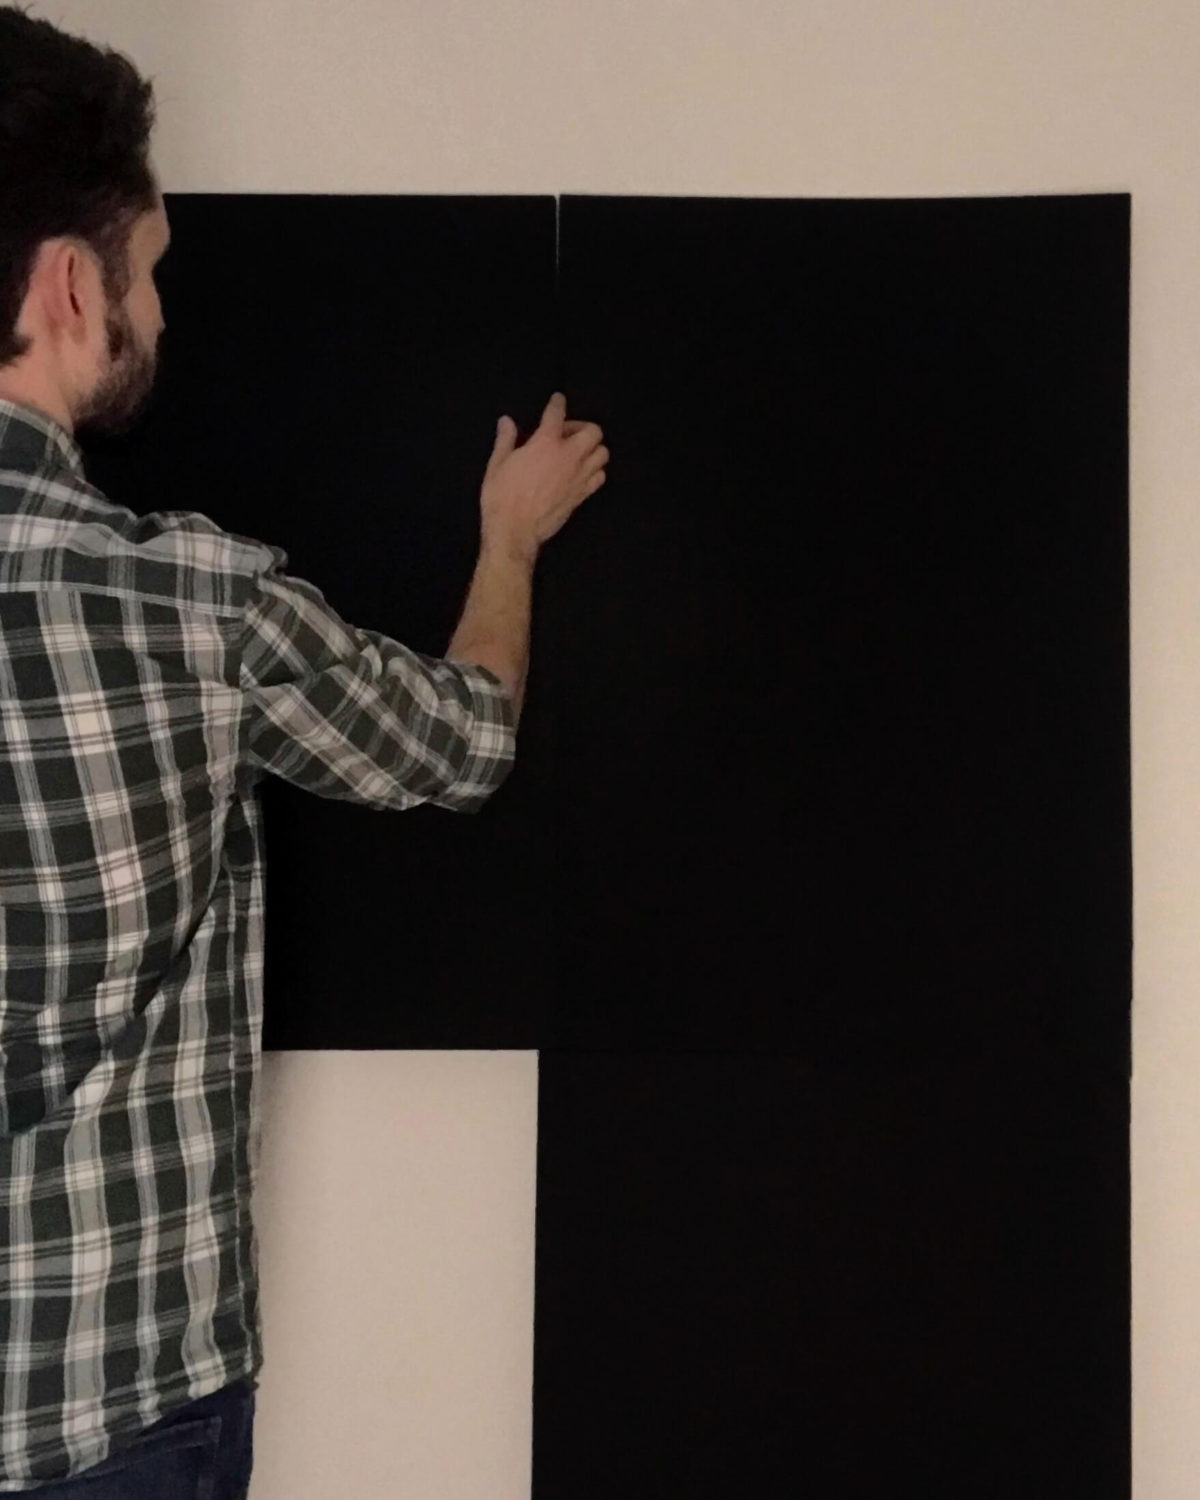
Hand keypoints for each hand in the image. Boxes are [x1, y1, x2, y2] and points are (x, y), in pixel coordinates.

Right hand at [479, 392, 608, 561]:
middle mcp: (568, 456)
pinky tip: (580, 472)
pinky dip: (595, 470)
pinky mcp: (582, 495)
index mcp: (545, 443)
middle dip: (582, 427)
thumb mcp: (497, 464)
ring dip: (592, 448)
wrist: (515, 531)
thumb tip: (507, 421)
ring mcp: (579, 476)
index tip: (558, 399)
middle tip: (566, 434)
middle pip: (593, 431)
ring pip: (602, 453)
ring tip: (576, 453)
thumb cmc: (501, 497)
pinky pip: (601, 476)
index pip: (557, 414)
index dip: (557, 403)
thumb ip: (505, 439)